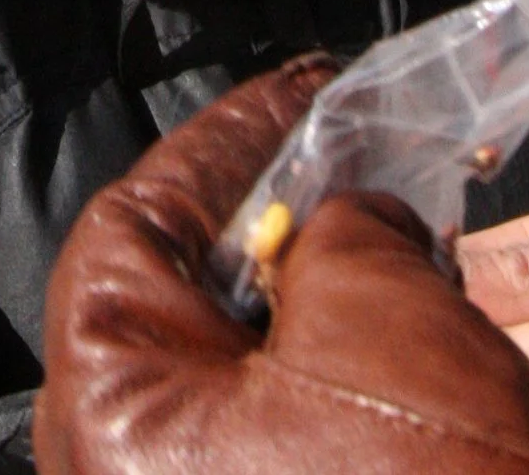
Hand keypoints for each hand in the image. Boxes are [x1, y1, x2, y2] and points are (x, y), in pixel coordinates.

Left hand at [34, 60, 528, 474]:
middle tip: (363, 161)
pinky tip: (416, 345)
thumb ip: (334, 228)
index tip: (307, 92)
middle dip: (277, 223)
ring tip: (409, 249)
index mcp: (111, 412)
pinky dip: (337, 377)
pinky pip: (276, 437)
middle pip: (182, 303)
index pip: (132, 229)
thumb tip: (332, 220)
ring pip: (238, 376)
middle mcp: (127, 474)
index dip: (226, 143)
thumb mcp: (380, 309)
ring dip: (319, 302)